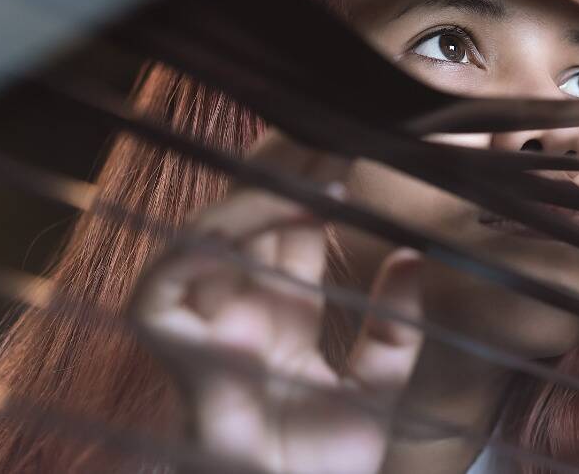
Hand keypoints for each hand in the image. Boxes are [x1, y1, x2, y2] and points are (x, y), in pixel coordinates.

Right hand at [130, 132, 425, 473]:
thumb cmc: (323, 470)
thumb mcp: (375, 391)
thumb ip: (392, 330)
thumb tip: (413, 258)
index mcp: (283, 320)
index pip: (291, 237)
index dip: (315, 193)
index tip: (351, 155)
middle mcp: (241, 315)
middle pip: (250, 225)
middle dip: (285, 177)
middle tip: (331, 138)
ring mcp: (206, 332)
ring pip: (205, 239)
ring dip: (255, 199)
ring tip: (311, 175)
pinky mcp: (175, 354)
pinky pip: (165, 286)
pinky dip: (204, 248)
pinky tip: (262, 220)